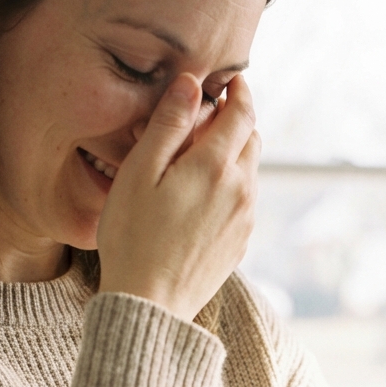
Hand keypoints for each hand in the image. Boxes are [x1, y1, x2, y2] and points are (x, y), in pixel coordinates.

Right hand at [97, 72, 259, 318]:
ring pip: (249, 173)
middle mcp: (242, 192)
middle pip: (252, 141)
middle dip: (234, 123)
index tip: (228, 82)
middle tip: (202, 121)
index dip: (238, 91)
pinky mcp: (240, 245)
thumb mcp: (139, 172)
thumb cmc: (133, 238)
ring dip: (231, 158)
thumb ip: (168, 124)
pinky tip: (196, 201)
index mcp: (217, 167)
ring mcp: (245, 222)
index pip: (243, 113)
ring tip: (193, 163)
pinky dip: (228, 190)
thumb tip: (191, 85)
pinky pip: (242, 204)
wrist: (150, 304)